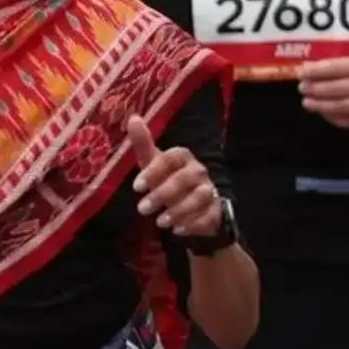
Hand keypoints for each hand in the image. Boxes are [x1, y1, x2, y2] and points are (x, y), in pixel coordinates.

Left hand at [127, 115, 221, 236]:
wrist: (192, 206)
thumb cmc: (167, 179)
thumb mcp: (153, 163)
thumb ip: (143, 143)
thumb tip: (133, 117)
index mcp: (182, 157)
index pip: (170, 159)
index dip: (154, 172)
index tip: (136, 187)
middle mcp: (199, 171)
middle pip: (183, 179)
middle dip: (162, 194)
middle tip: (142, 209)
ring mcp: (210, 190)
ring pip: (199, 197)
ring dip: (179, 211)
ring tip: (160, 222)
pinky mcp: (216, 210)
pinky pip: (208, 216)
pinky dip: (193, 224)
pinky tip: (178, 230)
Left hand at [298, 56, 348, 129]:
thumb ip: (344, 65)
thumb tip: (313, 68)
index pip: (338, 68)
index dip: (316, 71)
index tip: (300, 72)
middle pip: (338, 88)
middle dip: (316, 89)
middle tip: (302, 88)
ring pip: (343, 106)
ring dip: (322, 105)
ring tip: (307, 102)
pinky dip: (335, 118)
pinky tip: (324, 114)